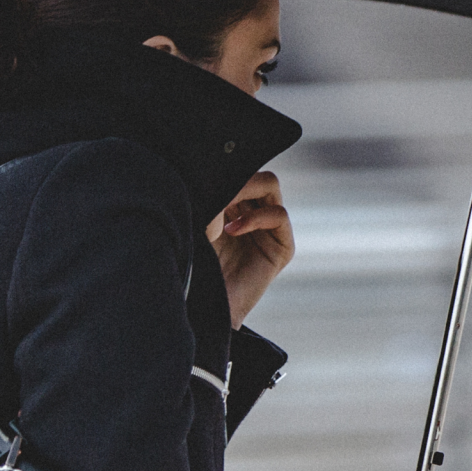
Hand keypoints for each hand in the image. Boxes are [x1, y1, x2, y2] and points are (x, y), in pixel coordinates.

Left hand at [208, 171, 292, 328]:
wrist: (199, 306)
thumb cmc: (190, 263)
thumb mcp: (198, 218)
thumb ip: (216, 191)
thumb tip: (229, 164)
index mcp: (227, 205)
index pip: (238, 170)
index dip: (228, 165)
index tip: (209, 166)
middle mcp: (248, 214)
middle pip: (256, 173)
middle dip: (239, 177)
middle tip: (220, 189)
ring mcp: (267, 230)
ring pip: (270, 186)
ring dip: (246, 191)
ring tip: (223, 211)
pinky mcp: (281, 249)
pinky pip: (279, 215)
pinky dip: (258, 216)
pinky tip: (233, 229)